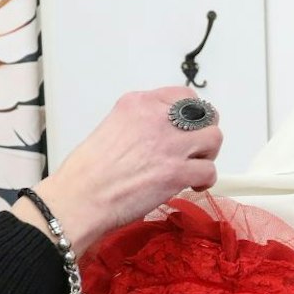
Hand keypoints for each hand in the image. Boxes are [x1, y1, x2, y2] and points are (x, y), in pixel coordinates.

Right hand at [16, 87, 223, 253]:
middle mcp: (158, 118)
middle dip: (202, 133)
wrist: (80, 198)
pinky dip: (205, 180)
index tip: (186, 129)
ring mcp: (170, 144)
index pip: (183, 96)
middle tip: (192, 150)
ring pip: (213, 139)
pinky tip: (191, 186)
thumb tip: (158, 138)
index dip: (190, 115)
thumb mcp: (111, 128)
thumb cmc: (86, 173)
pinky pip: (209, 170)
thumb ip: (140, 126)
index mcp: (138, 104)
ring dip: (207, 155)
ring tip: (193, 168)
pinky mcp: (177, 172)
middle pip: (204, 115)